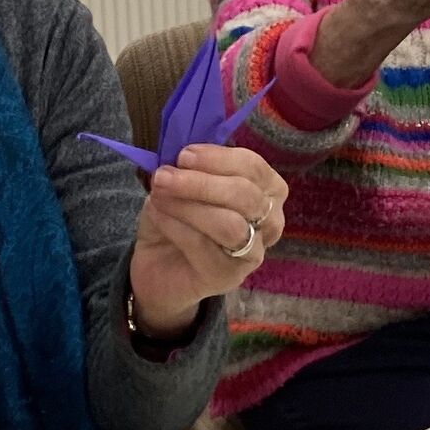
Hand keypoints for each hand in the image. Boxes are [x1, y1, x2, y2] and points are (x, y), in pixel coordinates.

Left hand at [128, 144, 288, 337]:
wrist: (160, 265)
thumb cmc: (180, 218)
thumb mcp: (184, 184)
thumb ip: (191, 167)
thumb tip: (182, 152)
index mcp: (267, 192)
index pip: (254, 168)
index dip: (218, 158)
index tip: (183, 155)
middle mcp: (271, 222)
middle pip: (245, 195)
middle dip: (201, 183)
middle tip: (163, 176)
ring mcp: (253, 253)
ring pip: (229, 224)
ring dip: (188, 205)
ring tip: (158, 196)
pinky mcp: (229, 276)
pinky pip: (203, 246)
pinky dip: (175, 226)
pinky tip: (157, 216)